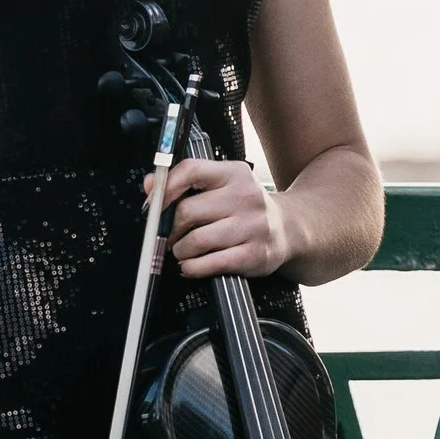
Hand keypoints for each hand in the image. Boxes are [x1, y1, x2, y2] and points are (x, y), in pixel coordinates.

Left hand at [157, 152, 291, 281]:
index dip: (164, 189)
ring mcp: (252, 226)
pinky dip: (193, 268)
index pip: (190, 170)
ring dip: (180, 251)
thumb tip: (150, 184)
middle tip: (169, 236)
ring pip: (195, 241)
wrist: (289, 229)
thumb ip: (185, 184)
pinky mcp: (254, 254)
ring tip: (184, 251)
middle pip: (187, 211)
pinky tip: (193, 265)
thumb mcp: (222, 187)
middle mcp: (245, 196)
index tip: (152, 205)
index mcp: (234, 173)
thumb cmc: (246, 208)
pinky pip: (210, 264)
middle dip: (169, 229)